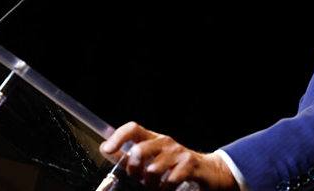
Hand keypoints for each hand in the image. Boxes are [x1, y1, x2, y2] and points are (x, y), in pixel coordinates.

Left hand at [100, 122, 239, 190]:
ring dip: (151, 184)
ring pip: (152, 170)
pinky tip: (168, 188)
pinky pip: (169, 181)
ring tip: (157, 186)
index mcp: (154, 138)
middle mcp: (165, 142)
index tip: (106, 149)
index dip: (118, 137)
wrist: (207, 170)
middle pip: (139, 150)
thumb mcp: (152, 159)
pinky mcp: (189, 165)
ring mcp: (178, 153)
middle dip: (134, 169)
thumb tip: (107, 150)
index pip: (133, 129)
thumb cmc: (175, 165)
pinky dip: (165, 189)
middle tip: (140, 178)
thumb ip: (131, 157)